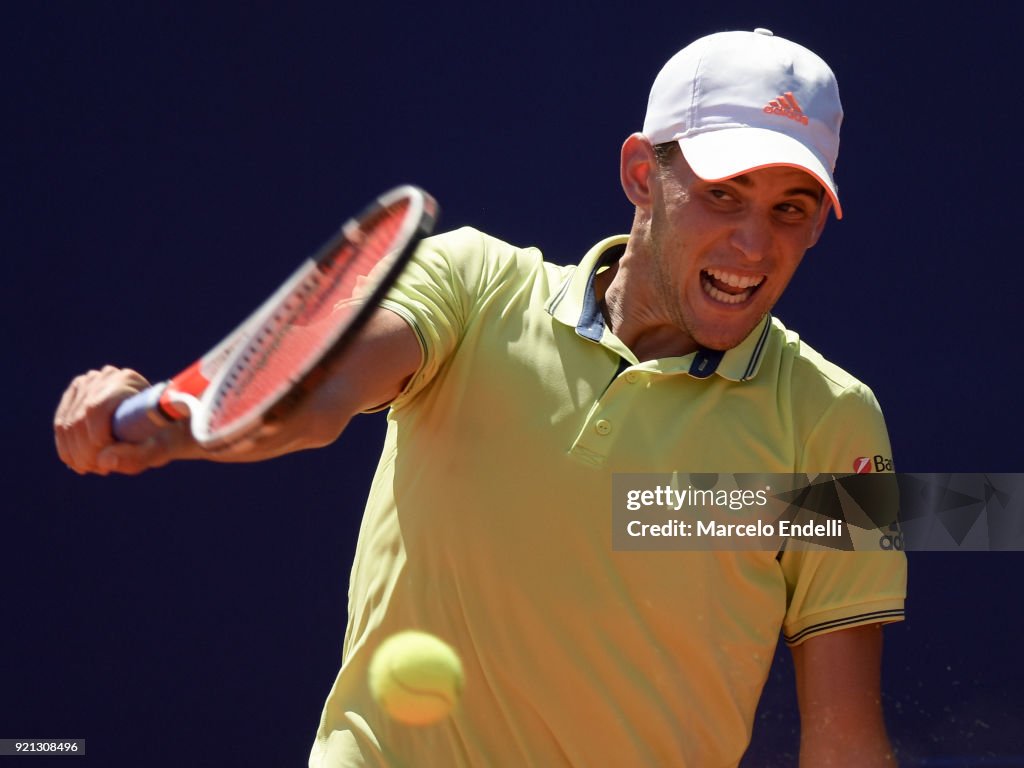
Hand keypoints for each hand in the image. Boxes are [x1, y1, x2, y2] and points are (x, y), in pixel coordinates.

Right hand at [53, 366, 190, 474]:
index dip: (94, 441)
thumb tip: (103, 461)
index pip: (95, 408)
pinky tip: (81, 464)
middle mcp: (104, 377)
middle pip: (78, 418)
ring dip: (75, 454)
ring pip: (66, 424)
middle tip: (100, 470)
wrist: (160, 426)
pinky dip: (67, 449)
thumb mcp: (159, 451)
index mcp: (127, 381)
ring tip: (94, 467)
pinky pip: (61, 425)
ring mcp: (86, 384)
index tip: (105, 465)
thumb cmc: (163, 437)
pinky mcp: (74, 396)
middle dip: (84, 452)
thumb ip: (137, 457)